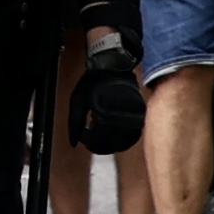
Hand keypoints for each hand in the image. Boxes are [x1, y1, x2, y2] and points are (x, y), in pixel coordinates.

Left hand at [68, 40, 148, 154]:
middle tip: (91, 141)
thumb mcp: (77, 100)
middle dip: (100, 146)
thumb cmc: (93, 81)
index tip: (83, 138)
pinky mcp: (140, 116)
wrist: (113, 67)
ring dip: (113, 146)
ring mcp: (133, 118)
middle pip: (113, 145)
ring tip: (102, 139)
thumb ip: (74, 122)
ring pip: (125, 143)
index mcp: (105, 114)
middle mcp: (122, 118)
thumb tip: (74, 142)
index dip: (89, 143)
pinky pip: (134, 136)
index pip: (99, 141)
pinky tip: (116, 137)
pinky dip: (125, 141)